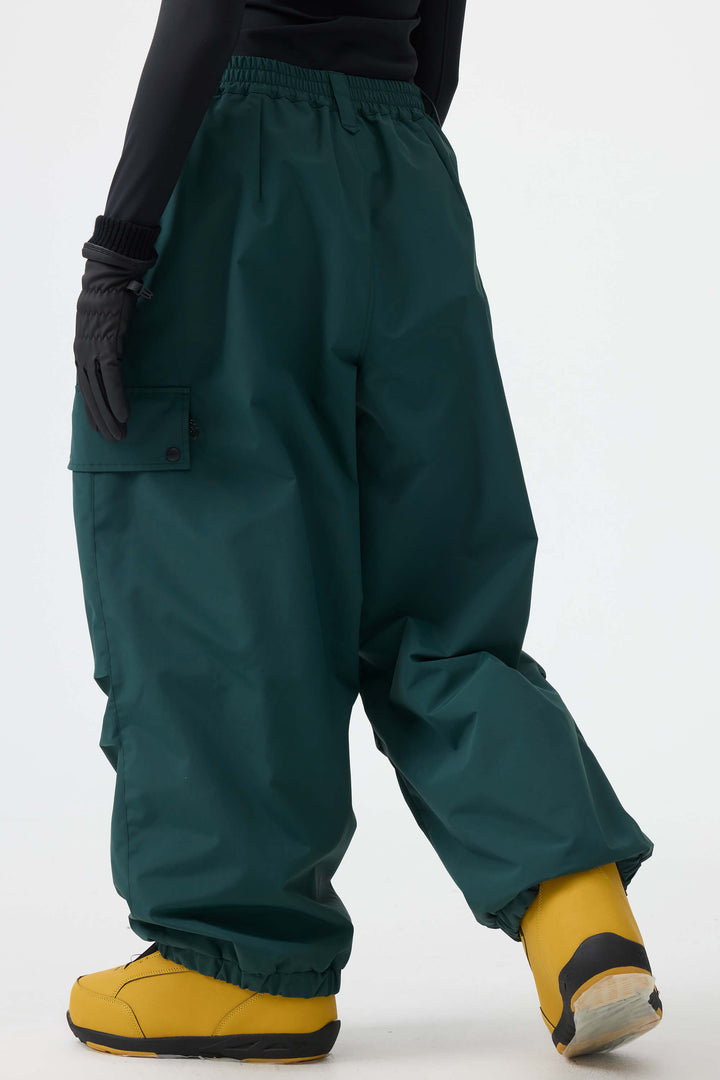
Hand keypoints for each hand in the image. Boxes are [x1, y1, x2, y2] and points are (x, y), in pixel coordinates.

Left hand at [73, 242, 155, 440]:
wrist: (108, 277)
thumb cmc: (109, 297)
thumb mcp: (105, 326)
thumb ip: (108, 344)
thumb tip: (116, 358)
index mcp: (82, 350)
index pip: (85, 387)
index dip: (92, 409)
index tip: (99, 427)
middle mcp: (83, 353)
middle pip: (90, 394)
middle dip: (101, 420)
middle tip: (113, 439)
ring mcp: (93, 351)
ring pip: (99, 392)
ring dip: (109, 416)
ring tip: (119, 435)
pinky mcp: (107, 346)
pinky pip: (111, 379)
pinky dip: (117, 398)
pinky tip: (124, 415)